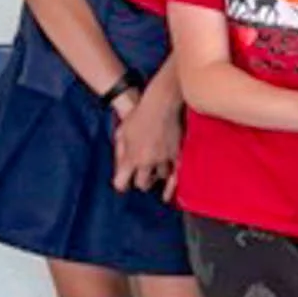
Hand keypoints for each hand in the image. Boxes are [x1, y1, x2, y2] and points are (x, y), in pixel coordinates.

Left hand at [112, 77, 182, 195]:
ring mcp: (164, 159)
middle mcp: (147, 161)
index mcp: (130, 157)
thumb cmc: (139, 114)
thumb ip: (119, 153)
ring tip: (154, 170)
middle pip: (142, 184)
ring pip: (160, 178)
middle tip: (140, 176)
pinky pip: (177, 176)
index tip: (122, 183)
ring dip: (156, 175)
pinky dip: (172, 186)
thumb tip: (120, 168)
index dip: (121, 184)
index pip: (121, 183)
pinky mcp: (178, 155)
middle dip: (140, 181)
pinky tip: (168, 194)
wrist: (161, 102)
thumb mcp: (121, 132)